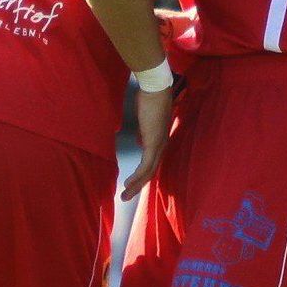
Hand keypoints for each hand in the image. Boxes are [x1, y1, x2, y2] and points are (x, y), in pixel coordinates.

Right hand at [121, 84, 172, 201]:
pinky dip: (137, 176)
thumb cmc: (150, 99)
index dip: (143, 175)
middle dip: (138, 186)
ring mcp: (159, 145)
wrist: (155, 89)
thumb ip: (143, 132)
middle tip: (126, 197)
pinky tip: (128, 183)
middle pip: (151, 172)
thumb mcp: (145, 119)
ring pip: (149, 172)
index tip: (133, 185)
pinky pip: (145, 165)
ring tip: (124, 196)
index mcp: (159, 140)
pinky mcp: (153, 143)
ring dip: (136, 185)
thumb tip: (139, 141)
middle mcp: (162, 145)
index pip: (152, 163)